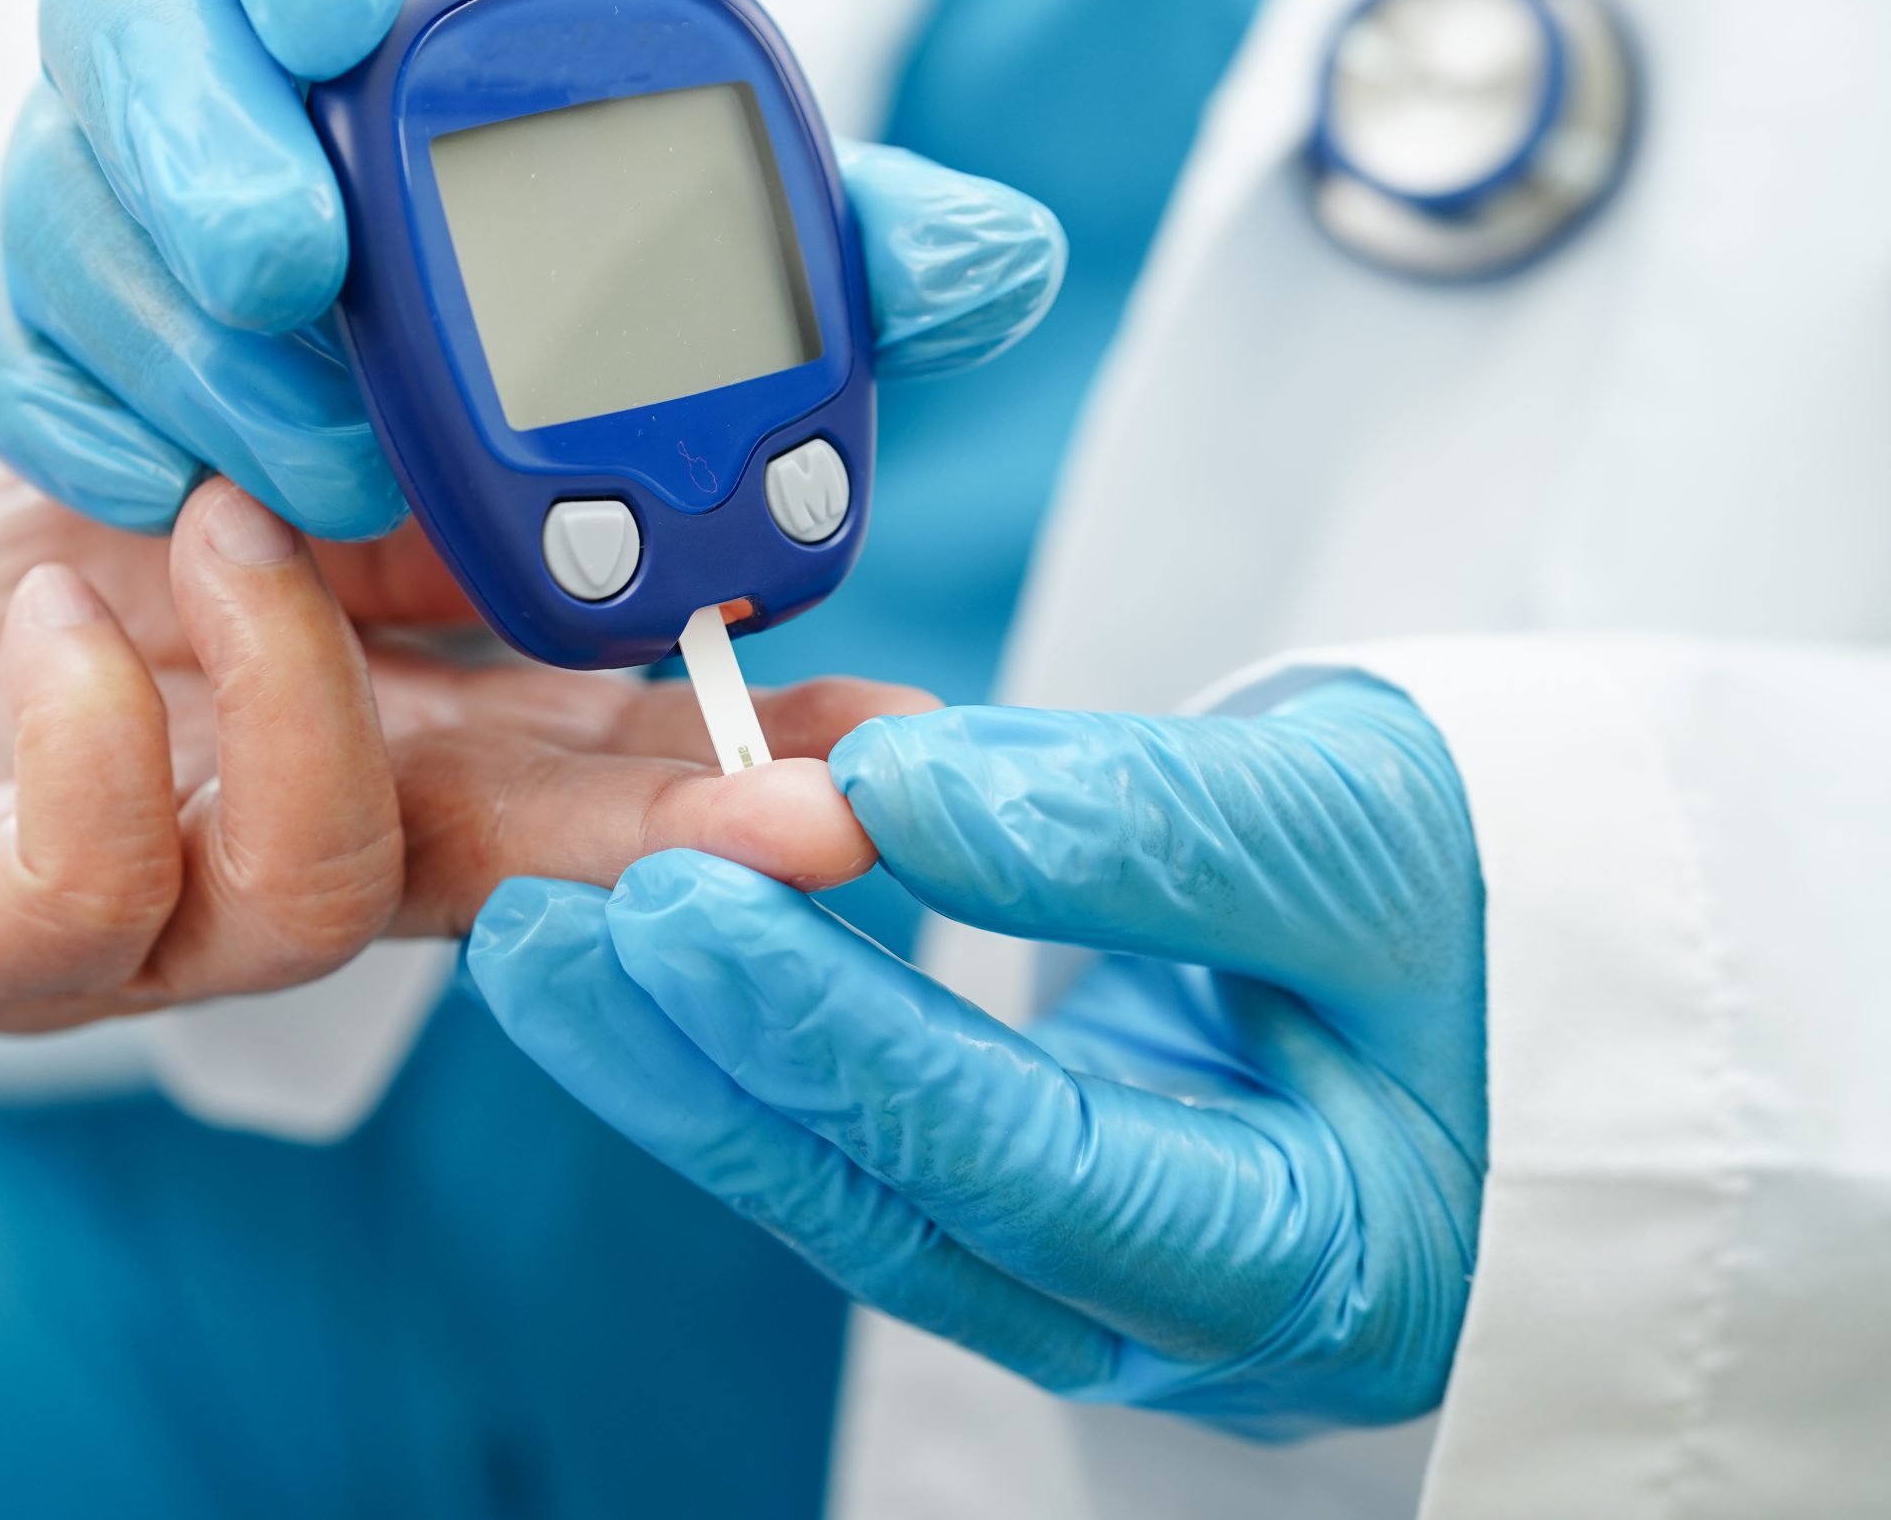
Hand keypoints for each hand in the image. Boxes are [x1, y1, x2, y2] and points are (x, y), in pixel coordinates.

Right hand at [0, 0, 1066, 536]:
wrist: (408, 436)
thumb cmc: (556, 300)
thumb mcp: (698, 264)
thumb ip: (829, 249)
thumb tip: (982, 262)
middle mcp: (212, 37)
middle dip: (204, 133)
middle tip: (306, 256)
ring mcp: (96, 172)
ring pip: (58, 198)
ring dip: (189, 341)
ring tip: (330, 462)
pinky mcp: (22, 307)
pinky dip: (92, 425)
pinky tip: (197, 488)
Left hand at [0, 448, 922, 1030]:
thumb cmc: (77, 553)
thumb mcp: (303, 462)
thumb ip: (465, 450)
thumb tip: (650, 349)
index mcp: (426, 734)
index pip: (632, 774)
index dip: (765, 767)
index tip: (899, 736)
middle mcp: (336, 842)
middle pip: (545, 881)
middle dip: (684, 844)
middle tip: (811, 809)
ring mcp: (182, 912)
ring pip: (321, 888)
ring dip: (305, 685)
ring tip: (228, 516)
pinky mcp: (0, 934)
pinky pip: (82, 888)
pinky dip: (92, 739)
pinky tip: (62, 613)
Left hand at [466, 677, 1484, 1435]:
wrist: (1563, 967)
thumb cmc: (1517, 908)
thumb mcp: (1374, 831)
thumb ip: (1142, 825)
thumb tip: (895, 792)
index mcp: (1307, 1258)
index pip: (1019, 1156)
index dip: (835, 1032)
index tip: (675, 903)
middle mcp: (1183, 1311)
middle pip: (899, 1201)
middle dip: (707, 1069)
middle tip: (540, 929)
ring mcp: (1108, 1277)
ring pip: (863, 1191)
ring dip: (697, 1070)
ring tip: (545, 943)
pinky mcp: (1053, 1208)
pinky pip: (882, 1147)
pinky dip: (769, 1054)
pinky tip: (655, 969)